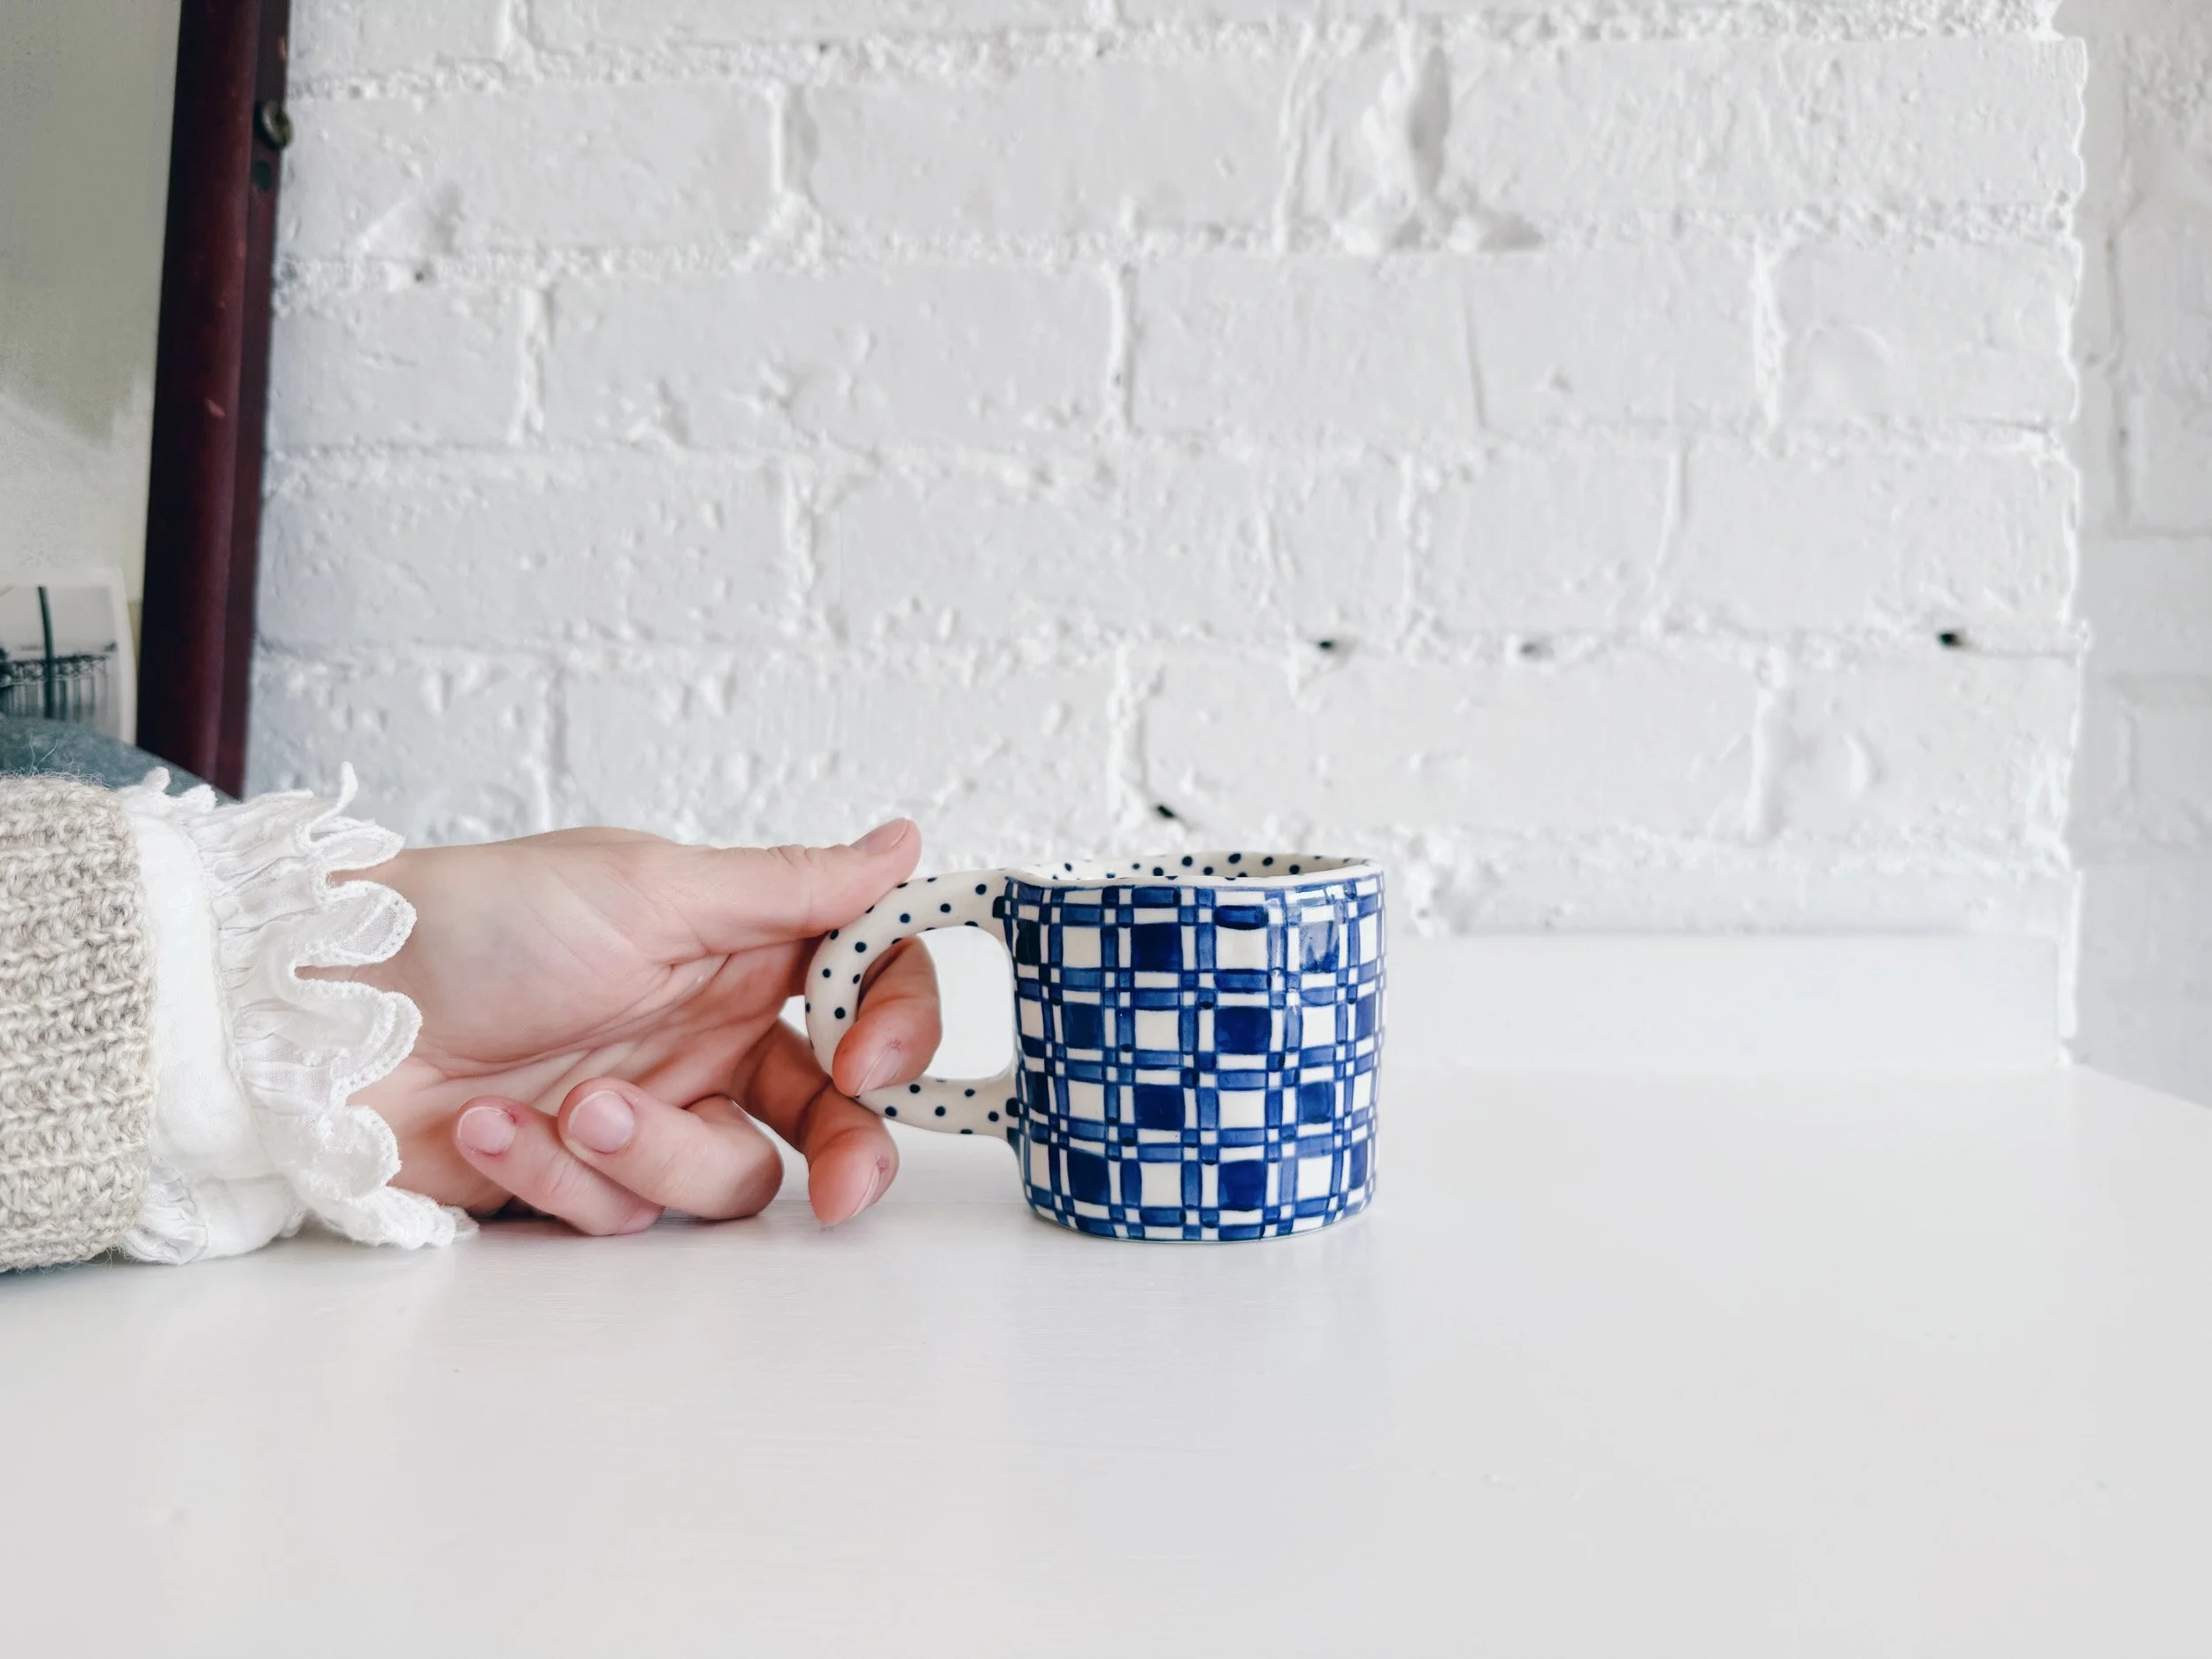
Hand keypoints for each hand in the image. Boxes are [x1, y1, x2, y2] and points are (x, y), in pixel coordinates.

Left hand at [339, 819, 939, 1233]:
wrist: (323, 1017)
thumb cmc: (478, 922)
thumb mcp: (650, 890)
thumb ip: (791, 888)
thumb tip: (906, 845)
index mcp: (741, 948)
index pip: (869, 983)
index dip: (897, 1025)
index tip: (869, 1058)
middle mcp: (712, 1031)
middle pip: (836, 1112)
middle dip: (850, 1153)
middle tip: (843, 1189)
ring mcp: (652, 1110)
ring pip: (735, 1176)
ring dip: (654, 1151)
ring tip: (570, 1106)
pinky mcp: (584, 1178)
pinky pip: (626, 1213)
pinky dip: (558, 1172)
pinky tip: (490, 1123)